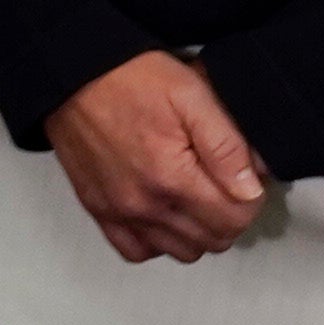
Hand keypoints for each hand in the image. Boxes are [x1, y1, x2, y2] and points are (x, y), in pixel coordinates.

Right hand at [45, 52, 268, 265]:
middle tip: (224, 182)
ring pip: (182, 252)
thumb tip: (252, 187)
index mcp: (172, 176)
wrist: (71, 72)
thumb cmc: (130, 77)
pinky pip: (137, 251)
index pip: (236, 218)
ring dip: (198, 231)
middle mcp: (145, 204)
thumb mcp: (192, 93)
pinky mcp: (98, 210)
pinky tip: (163, 213)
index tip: (246, 176)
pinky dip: (157, 240)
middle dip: (230, 215)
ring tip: (196, 196)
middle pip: (213, 241)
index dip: (252, 198)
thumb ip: (227, 144)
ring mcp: (120, 211)